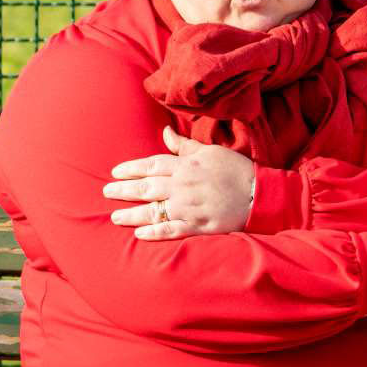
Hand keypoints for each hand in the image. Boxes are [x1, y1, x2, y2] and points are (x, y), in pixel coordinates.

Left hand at [104, 127, 256, 238]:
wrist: (260, 195)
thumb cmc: (235, 170)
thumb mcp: (210, 151)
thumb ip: (184, 146)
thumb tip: (165, 133)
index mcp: (186, 166)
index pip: (151, 165)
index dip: (131, 169)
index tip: (115, 172)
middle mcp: (184, 186)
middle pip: (146, 188)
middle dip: (123, 190)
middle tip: (106, 192)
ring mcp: (190, 208)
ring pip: (154, 211)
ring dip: (132, 214)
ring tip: (115, 217)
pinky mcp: (199, 226)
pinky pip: (171, 230)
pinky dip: (154, 232)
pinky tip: (139, 234)